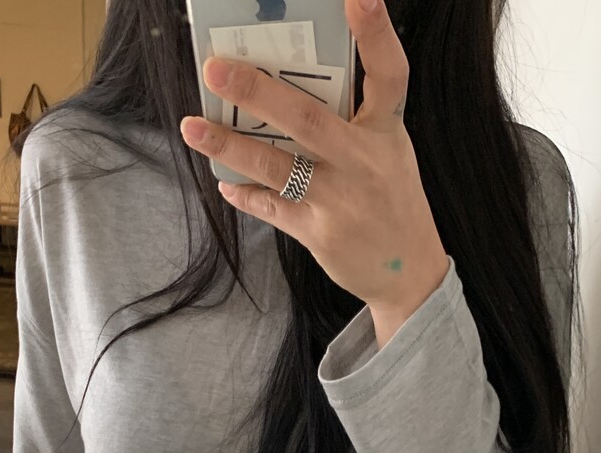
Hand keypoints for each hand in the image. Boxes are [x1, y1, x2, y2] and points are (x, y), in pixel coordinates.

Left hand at [179, 0, 449, 345]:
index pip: (389, 73)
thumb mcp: (387, 150)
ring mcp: (340, 200)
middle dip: (258, 92)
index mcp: (386, 131)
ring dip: (229, 146)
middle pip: (308, 118)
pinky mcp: (320, 234)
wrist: (408, 272)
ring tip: (191, 127)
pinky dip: (244, 193)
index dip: (376, 33)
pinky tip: (223, 182)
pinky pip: (272, 208)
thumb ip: (350, 119)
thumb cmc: (390, 198)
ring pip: (277, 167)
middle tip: (215, 69)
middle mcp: (364, 162)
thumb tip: (285, 86)